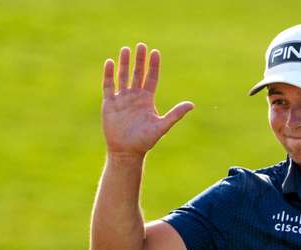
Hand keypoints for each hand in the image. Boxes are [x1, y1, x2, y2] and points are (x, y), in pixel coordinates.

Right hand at [101, 43, 194, 158]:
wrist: (126, 152)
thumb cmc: (145, 141)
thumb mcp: (161, 126)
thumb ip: (175, 114)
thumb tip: (192, 105)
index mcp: (147, 100)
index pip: (151, 78)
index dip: (153, 66)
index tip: (155, 52)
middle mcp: (135, 97)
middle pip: (137, 73)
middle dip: (139, 60)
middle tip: (141, 45)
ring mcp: (122, 99)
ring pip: (123, 76)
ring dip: (124, 63)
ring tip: (126, 49)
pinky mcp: (109, 103)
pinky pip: (108, 85)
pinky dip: (109, 74)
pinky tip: (110, 62)